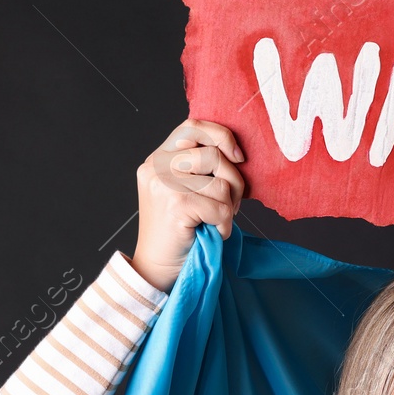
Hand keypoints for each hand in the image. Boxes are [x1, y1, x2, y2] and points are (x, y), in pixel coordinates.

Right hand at [130, 118, 245, 292]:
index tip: (238, 157)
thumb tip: (237, 155)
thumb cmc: (176, 231)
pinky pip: (221, 208)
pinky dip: (225, 225)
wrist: (156, 268)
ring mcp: (164, 184)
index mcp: (157, 158)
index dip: (221, 136)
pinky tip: (214, 233)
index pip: (192, 126)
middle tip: (231, 203)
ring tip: (219, 221)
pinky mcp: (177, 205)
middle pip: (213, 154)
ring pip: (221, 183)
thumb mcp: (181, 190)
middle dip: (234, 180)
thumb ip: (197, 168)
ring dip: (230, 207)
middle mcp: (157, 166)